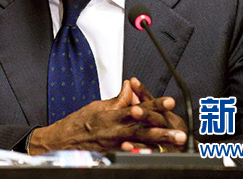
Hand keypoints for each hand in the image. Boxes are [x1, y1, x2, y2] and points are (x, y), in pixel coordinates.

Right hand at [28, 80, 185, 153]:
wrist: (63, 141)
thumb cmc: (79, 123)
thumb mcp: (98, 106)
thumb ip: (118, 99)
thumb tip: (130, 87)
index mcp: (113, 115)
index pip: (138, 107)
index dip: (154, 104)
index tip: (169, 101)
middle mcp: (115, 130)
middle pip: (143, 128)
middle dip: (163, 130)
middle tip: (180, 132)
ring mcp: (115, 144)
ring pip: (141, 143)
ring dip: (159, 143)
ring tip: (174, 143)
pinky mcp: (113, 154)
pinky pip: (130, 153)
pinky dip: (141, 153)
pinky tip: (152, 154)